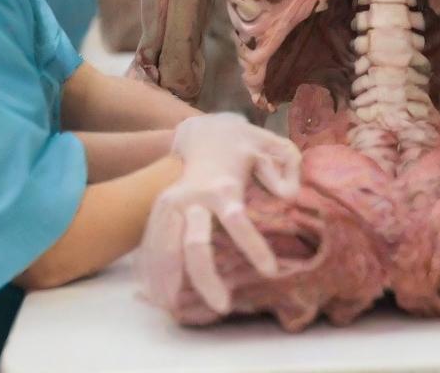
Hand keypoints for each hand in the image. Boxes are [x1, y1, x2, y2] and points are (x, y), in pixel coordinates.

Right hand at [138, 113, 300, 319]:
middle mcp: (193, 196)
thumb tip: (289, 198)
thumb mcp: (272, 144)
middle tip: (223, 307)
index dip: (254, 248)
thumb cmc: (243, 143)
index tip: (270, 272)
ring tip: (178, 310)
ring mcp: (173, 202)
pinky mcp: (160, 207)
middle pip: (194, 245)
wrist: (203, 130)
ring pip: (165, 248)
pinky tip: (156, 295)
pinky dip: (151, 270)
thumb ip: (287, 165)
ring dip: (170, 281)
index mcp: (223, 184)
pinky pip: (151, 243)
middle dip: (206, 279)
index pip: (238, 221)